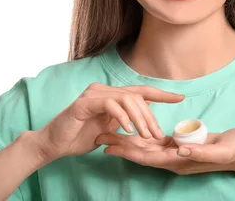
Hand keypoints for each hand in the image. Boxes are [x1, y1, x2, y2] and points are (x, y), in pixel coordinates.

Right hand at [34, 83, 183, 161]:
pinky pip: (110, 104)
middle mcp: (103, 90)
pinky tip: (127, 130)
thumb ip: (125, 121)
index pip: (140, 91)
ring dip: (139, 118)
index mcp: (110, 95)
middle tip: (156, 134)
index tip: (180, 97)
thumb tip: (146, 117)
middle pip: (136, 96)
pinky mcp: (84, 103)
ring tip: (144, 135)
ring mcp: (93, 94)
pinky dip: (122, 117)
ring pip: (126, 98)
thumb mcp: (108, 130)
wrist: (54, 144)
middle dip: (150, 116)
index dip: (161, 94)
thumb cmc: (79, 137)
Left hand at [95, 128, 234, 174]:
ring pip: (147, 148)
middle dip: (121, 146)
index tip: (108, 145)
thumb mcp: (219, 150)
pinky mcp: (181, 146)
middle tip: (99, 137)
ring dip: (128, 141)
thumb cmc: (234, 150)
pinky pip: (156, 142)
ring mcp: (177, 153)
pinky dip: (142, 137)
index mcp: (180, 160)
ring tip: (109, 133)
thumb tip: (179, 149)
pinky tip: (132, 130)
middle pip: (142, 153)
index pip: (148, 157)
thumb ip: (200, 151)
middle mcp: (174, 159)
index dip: (127, 152)